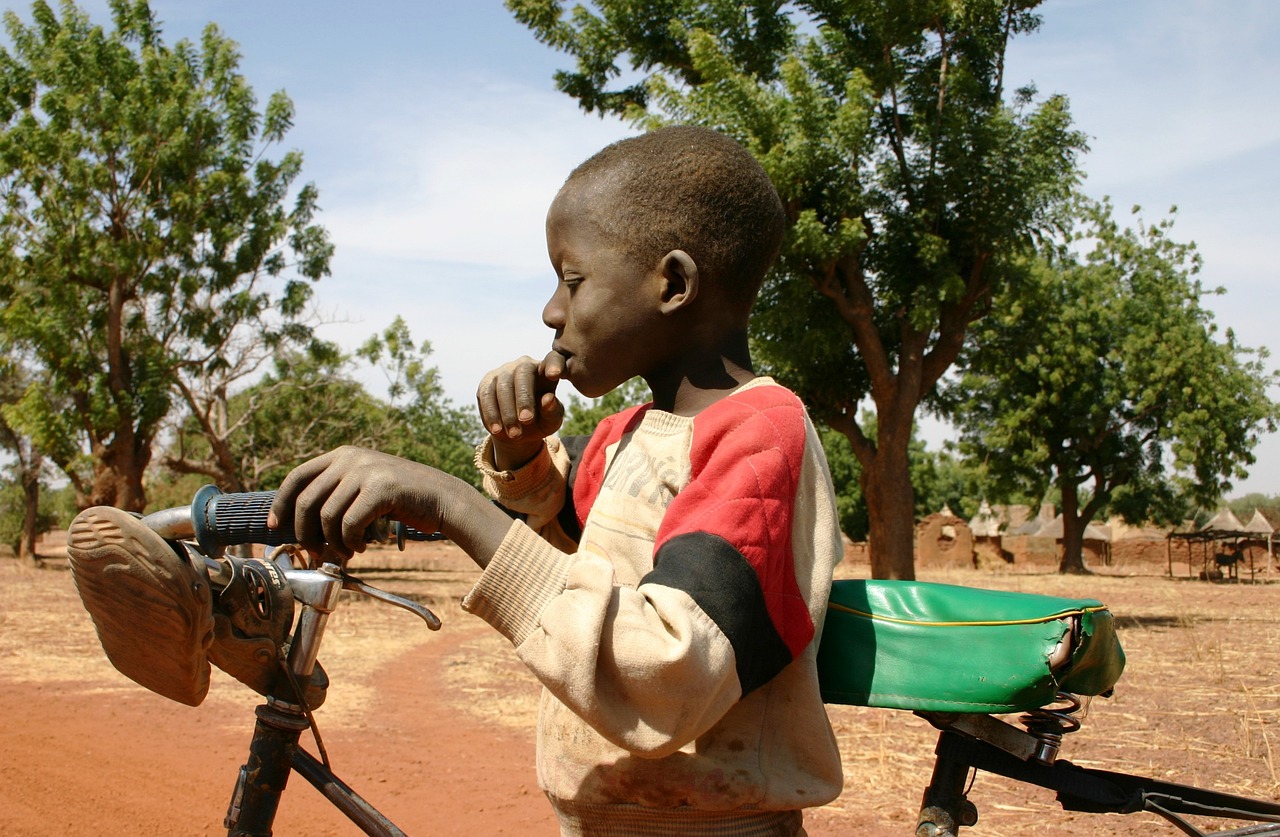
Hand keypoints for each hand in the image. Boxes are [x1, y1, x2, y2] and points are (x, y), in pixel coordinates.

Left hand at [267, 446, 443, 559]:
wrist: (443, 498)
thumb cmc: (401, 500)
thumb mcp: (363, 486)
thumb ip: (336, 493)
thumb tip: (299, 522)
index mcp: (342, 455)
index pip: (297, 477)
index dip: (281, 504)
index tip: (275, 526)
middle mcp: (350, 458)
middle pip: (307, 502)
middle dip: (306, 534)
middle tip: (316, 553)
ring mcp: (366, 471)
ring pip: (327, 517)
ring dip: (334, 543)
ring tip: (348, 551)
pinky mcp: (381, 488)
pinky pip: (349, 524)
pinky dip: (351, 542)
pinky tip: (363, 546)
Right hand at [476, 351, 565, 468]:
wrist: (517, 431)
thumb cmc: (541, 421)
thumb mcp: (551, 421)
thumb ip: (552, 411)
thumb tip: (548, 398)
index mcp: (547, 370)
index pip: (553, 359)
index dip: (553, 365)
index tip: (554, 375)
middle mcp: (524, 364)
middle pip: (523, 373)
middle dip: (523, 398)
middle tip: (526, 420)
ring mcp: (504, 371)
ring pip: (503, 385)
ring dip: (507, 411)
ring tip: (514, 434)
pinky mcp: (487, 382)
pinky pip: (486, 395)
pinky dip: (491, 414)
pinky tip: (496, 430)